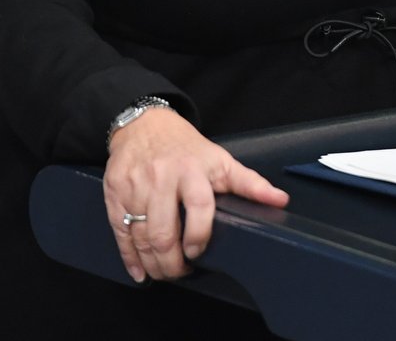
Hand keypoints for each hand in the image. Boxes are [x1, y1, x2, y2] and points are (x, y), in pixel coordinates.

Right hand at [103, 107, 288, 281]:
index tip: (198, 252)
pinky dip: (129, 257)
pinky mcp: (115, 192)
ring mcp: (135, 186)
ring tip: (165, 272)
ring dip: (152, 263)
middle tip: (181, 271)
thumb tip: (280, 200)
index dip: (199, 236)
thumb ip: (249, 183)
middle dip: (172, 262)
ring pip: (141, 236)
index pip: (199, 207)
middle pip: (164, 231)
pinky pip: (120, 231)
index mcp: (192, 170)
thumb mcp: (220, 160)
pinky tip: (140, 271)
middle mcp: (161, 178)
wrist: (143, 124)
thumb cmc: (185, 146)